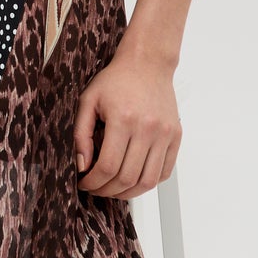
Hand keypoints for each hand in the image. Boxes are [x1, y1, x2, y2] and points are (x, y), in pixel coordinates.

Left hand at [73, 42, 182, 199]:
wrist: (147, 64)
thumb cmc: (116, 80)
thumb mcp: (88, 101)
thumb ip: (81, 134)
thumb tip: (82, 165)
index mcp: (123, 119)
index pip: (107, 166)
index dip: (93, 182)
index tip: (84, 183)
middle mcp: (147, 128)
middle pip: (127, 178)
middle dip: (107, 191)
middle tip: (96, 189)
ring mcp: (165, 134)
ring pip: (147, 181)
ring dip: (128, 193)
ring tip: (113, 189)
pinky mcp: (176, 136)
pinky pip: (164, 172)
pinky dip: (148, 183)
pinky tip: (133, 180)